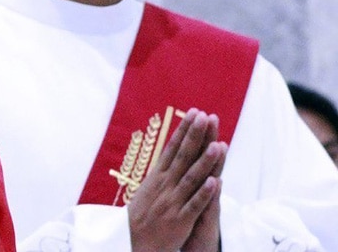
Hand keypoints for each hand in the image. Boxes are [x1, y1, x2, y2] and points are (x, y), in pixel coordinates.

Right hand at [127, 109, 225, 251]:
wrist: (133, 242)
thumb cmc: (142, 215)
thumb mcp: (148, 188)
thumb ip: (162, 171)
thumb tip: (170, 151)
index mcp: (157, 176)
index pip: (173, 147)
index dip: (184, 130)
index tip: (194, 112)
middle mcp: (165, 185)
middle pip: (182, 156)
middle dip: (195, 136)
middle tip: (206, 117)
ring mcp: (173, 201)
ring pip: (192, 178)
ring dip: (205, 161)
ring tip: (218, 145)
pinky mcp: (180, 219)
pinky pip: (194, 204)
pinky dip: (205, 193)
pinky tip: (215, 181)